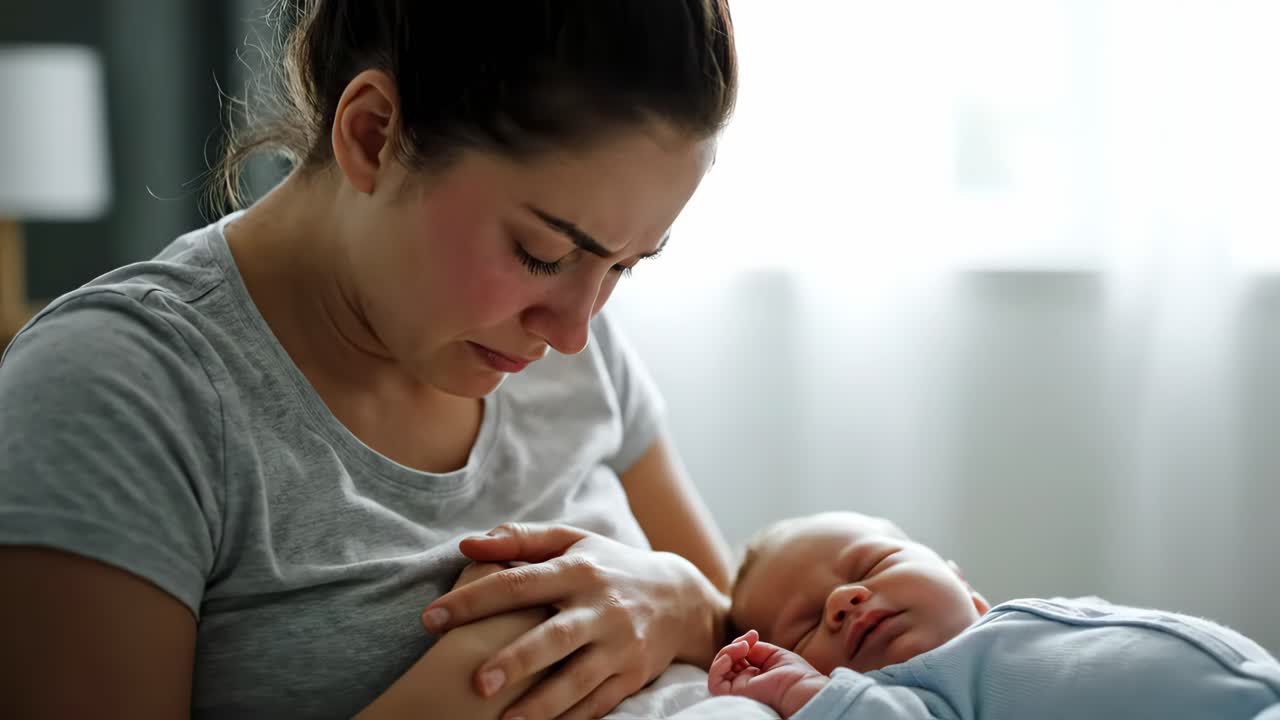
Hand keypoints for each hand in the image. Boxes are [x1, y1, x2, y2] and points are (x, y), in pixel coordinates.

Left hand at [422, 523, 720, 719]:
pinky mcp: (631, 675)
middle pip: (554, 635)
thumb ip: (519, 541)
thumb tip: (467, 545)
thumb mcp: (572, 541)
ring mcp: (618, 644)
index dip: (474, 600)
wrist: (681, 597)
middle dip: (517, 660)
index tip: (431, 619)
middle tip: (477, 681)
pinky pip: (598, 704)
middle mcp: (599, 607)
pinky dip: (570, 719)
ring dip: (542, 703)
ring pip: (578, 678)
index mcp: (578, 570)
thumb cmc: (610, 566)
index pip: (519, 582)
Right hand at [707, 630, 828, 718]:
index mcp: (756, 677)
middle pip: (727, 663)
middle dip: (733, 646)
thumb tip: (743, 643)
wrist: (802, 690)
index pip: (738, 658)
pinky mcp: (733, 697)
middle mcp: (746, 685)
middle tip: (748, 640)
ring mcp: (739, 691)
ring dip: (726, 653)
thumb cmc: (796, 676)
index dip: (741, 643)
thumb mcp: (774, 655)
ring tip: (742, 647)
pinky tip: (730, 656)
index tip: (754, 634)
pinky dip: (718, 666)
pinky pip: (714, 682)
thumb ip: (755, 649)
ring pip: (719, 671)